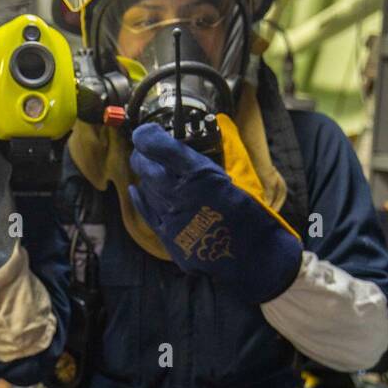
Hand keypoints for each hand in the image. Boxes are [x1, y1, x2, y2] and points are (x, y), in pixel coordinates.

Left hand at [128, 120, 302, 303]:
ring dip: (145, 177)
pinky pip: (146, 212)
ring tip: (148, 170)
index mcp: (199, 174)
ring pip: (145, 188)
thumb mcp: (230, 181)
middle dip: (142, 155)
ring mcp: (170, 216)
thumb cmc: (250, 216)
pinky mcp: (168, 236)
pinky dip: (140, 198)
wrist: (252, 256)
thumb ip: (203, 168)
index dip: (148, 135)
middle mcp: (179, 194)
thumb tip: (185, 155)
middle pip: (146, 167)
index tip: (145, 131)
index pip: (160, 147)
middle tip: (145, 151)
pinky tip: (136, 190)